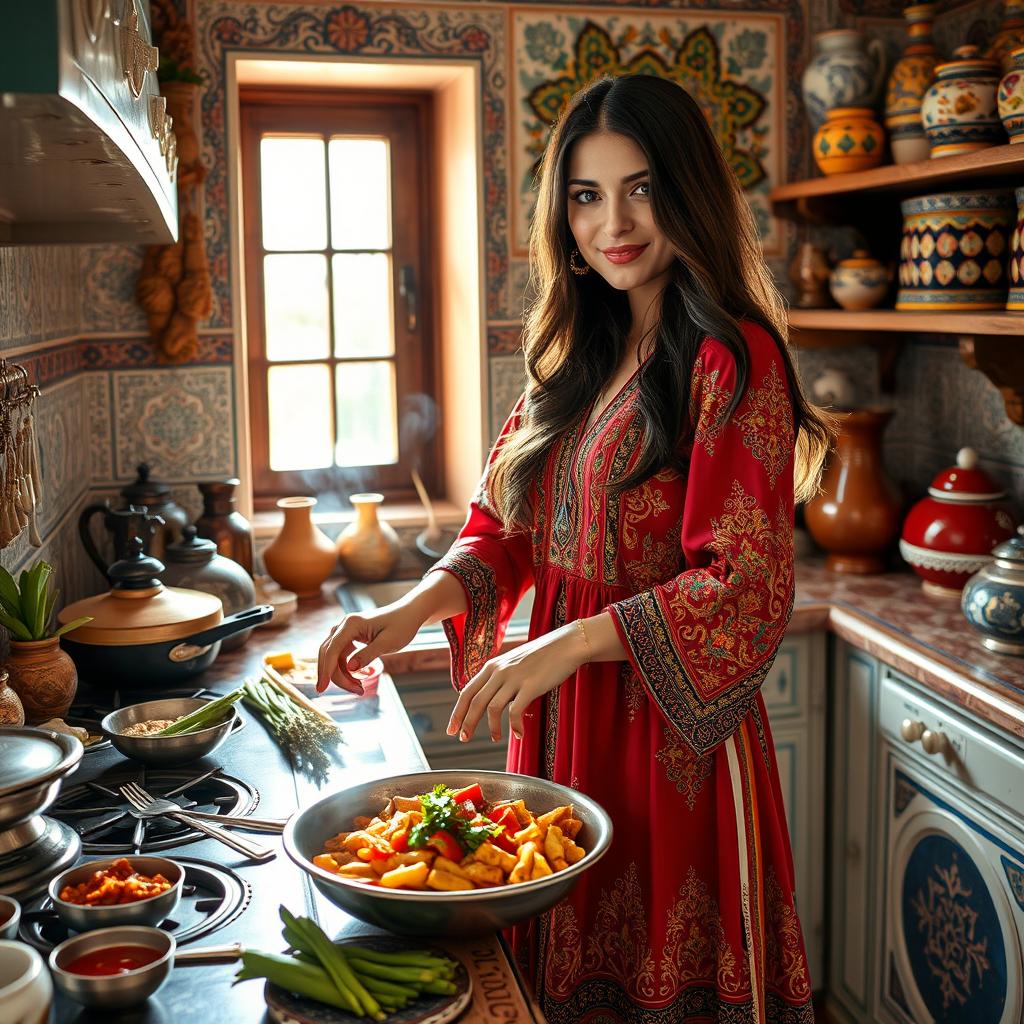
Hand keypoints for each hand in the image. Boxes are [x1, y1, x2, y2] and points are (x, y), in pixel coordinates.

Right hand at [317, 602, 422, 693]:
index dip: (326, 670)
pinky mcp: (351, 637)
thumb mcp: (387, 643)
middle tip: (353, 691)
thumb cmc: (402, 625)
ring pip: (334, 657)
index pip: (332, 649)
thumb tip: (350, 668)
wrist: (410, 614)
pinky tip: (357, 678)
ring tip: (360, 687)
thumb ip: (367, 655)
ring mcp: (347, 631)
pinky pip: (341, 656)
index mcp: (352, 624)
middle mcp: (345, 625)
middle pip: (329, 654)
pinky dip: (346, 669)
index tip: (322, 688)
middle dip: (335, 675)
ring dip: (342, 674)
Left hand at [446, 623, 587, 742]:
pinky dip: (514, 726)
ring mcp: (514, 678)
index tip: (452, 728)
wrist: (566, 644)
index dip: (457, 712)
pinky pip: (516, 710)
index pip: (467, 691)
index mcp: (493, 666)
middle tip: (463, 738)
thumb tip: (493, 701)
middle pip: (475, 701)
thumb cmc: (543, 655)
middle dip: (466, 723)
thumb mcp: (514, 663)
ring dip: (491, 727)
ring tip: (495, 739)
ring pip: (492, 708)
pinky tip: (518, 734)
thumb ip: (501, 679)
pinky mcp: (530, 685)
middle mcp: (499, 671)